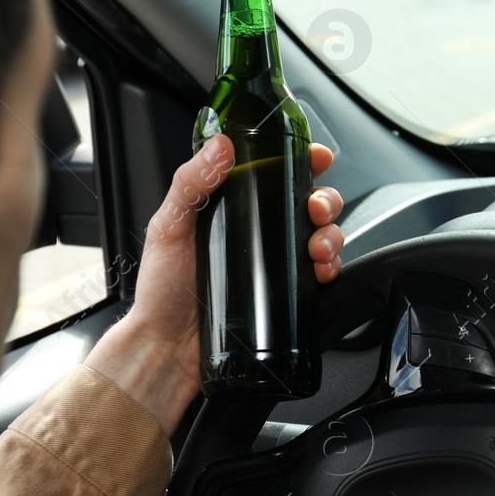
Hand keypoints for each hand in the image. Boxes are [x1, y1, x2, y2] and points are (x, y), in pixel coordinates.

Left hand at [84, 134, 343, 433]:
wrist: (170, 349)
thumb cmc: (161, 292)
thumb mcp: (169, 226)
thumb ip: (191, 182)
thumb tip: (219, 146)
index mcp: (231, 206)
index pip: (274, 172)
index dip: (301, 160)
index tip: (316, 157)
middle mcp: (257, 231)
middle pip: (308, 200)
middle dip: (325, 199)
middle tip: (316, 208)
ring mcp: (274, 261)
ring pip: (322, 234)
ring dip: (331, 233)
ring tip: (318, 246)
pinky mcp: (287, 291)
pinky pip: (322, 272)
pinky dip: (332, 266)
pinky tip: (323, 270)